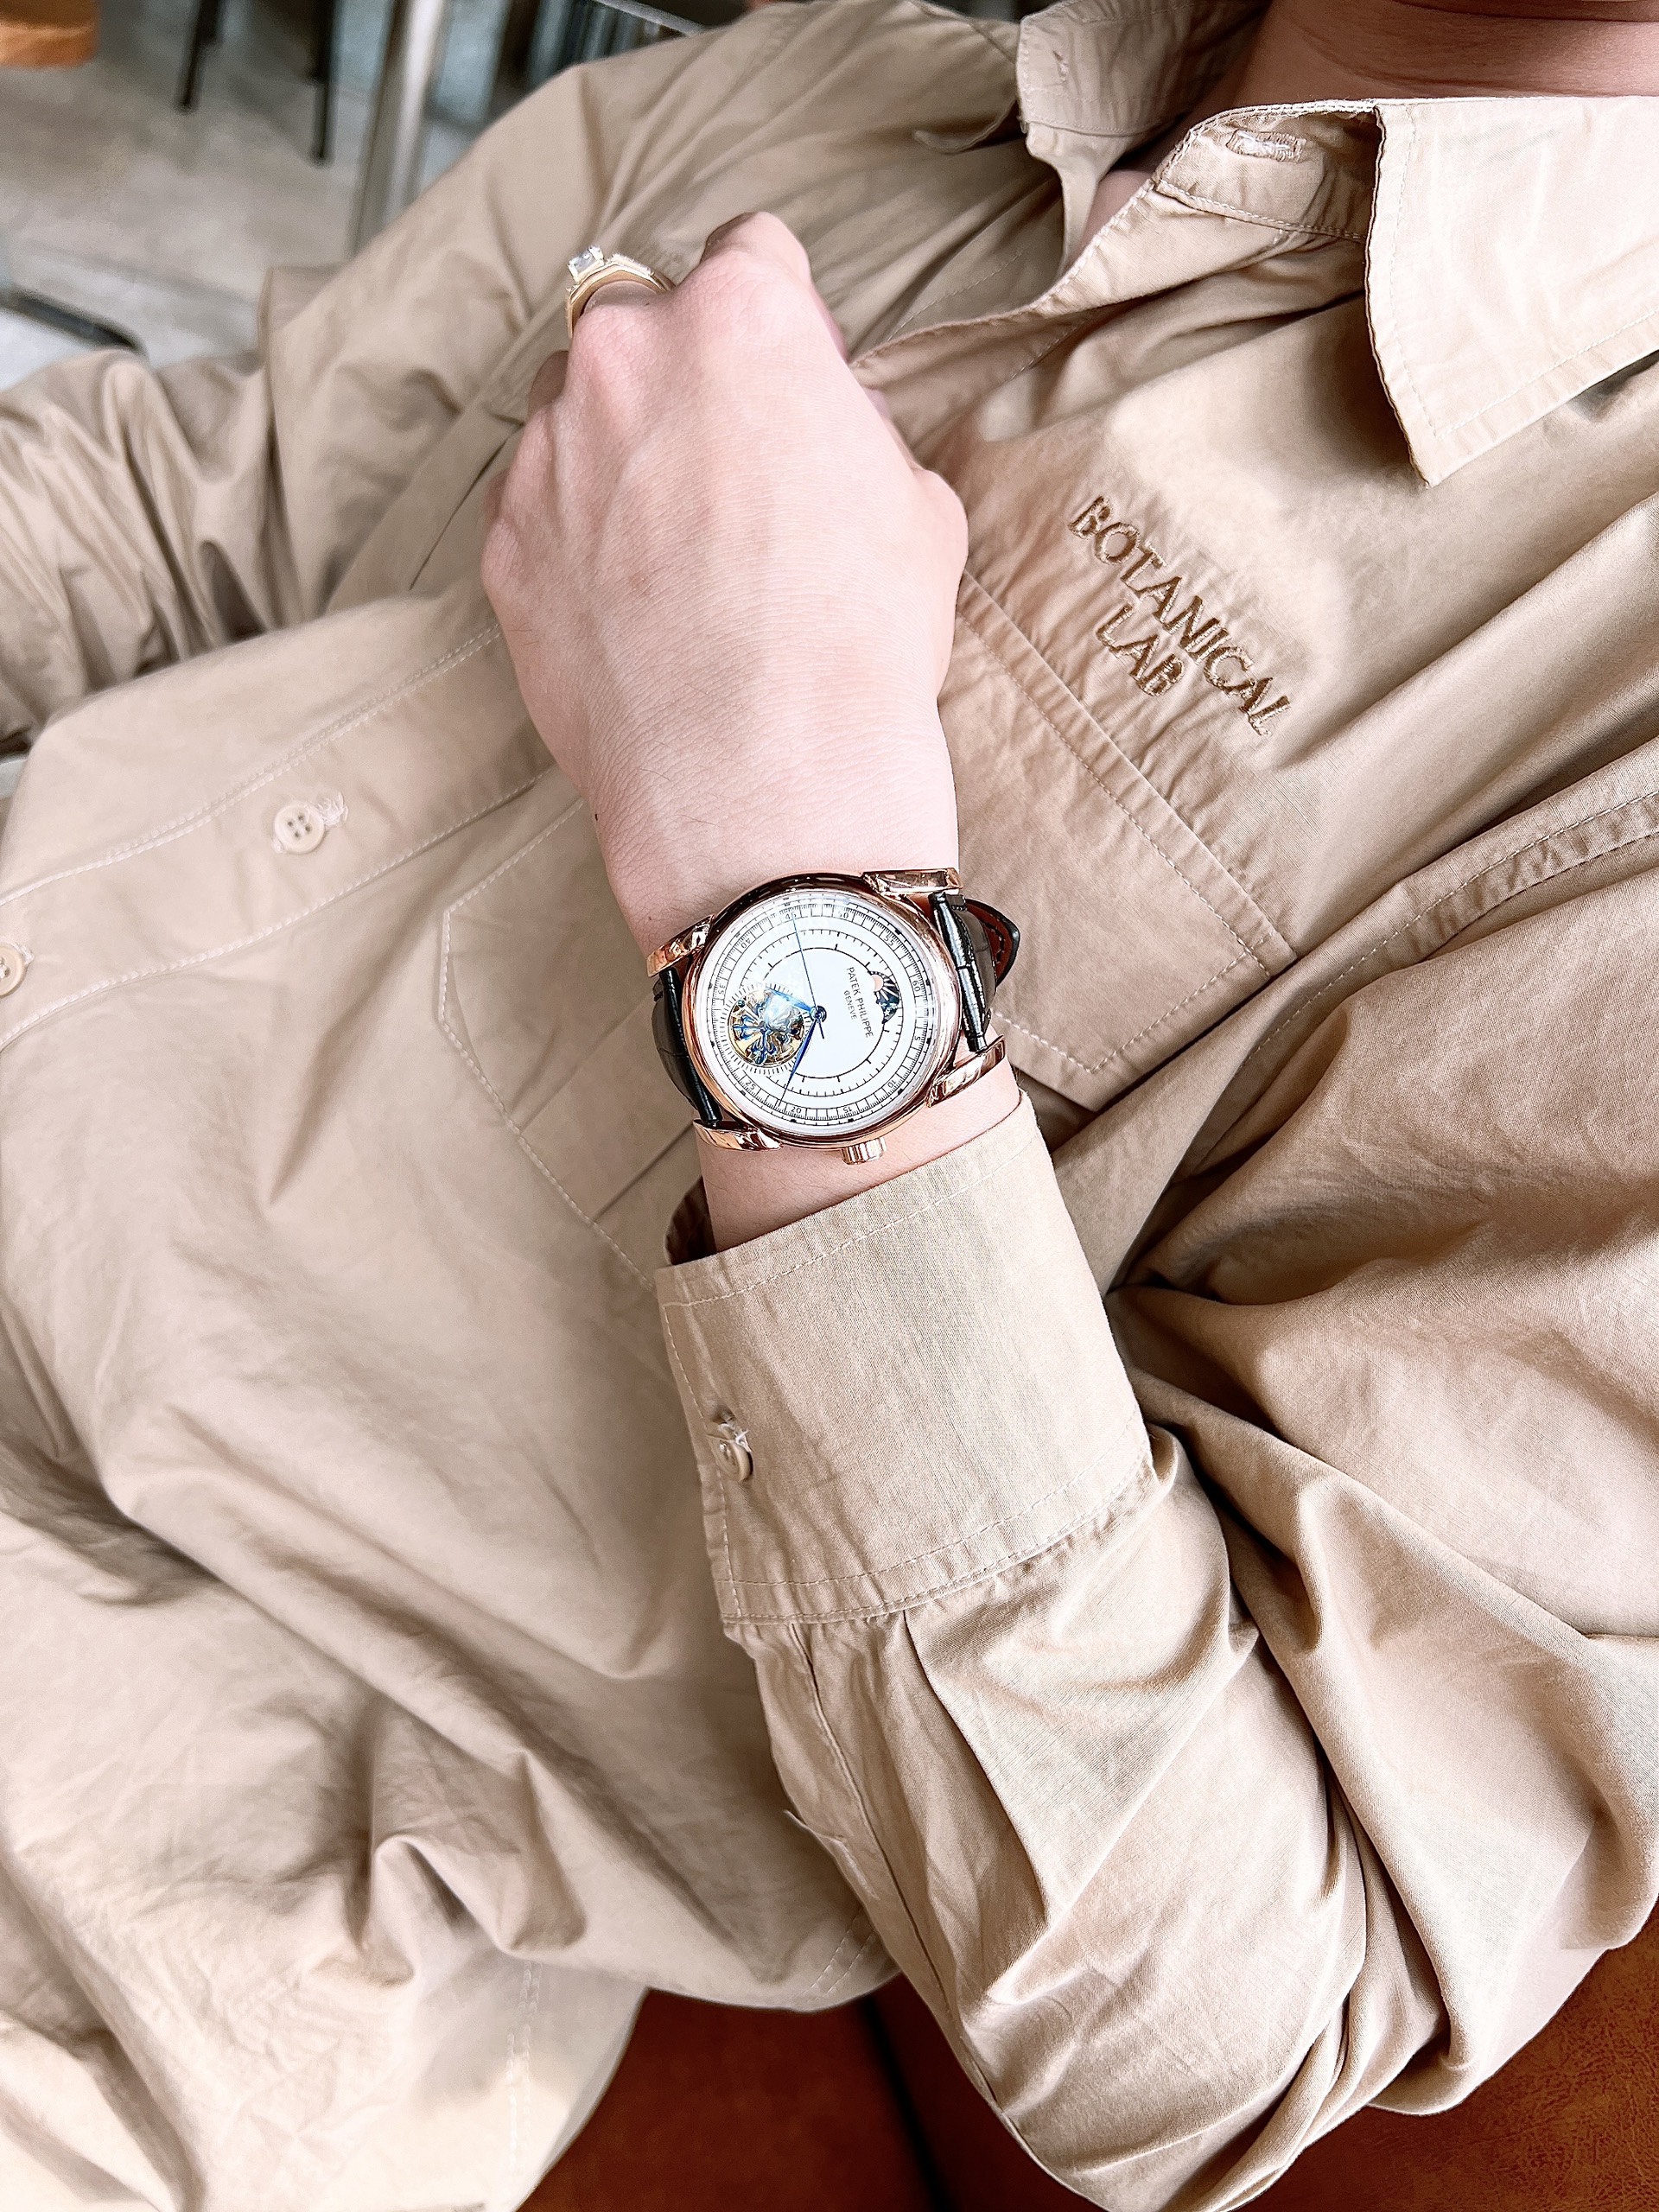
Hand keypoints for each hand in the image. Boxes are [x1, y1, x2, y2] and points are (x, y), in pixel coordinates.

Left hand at [481, 213, 968, 958]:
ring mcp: (547, 450)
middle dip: (678, 378)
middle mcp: (624, 355)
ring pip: (574, 410)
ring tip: (672, 552)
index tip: (783, 379)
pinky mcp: (501, 543)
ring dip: (613, 450)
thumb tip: (817, 424)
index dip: (778, 321)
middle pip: (641, 320)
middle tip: (726, 472)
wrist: (763, 787)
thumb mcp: (915, 504)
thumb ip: (848, 425)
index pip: (750, 252)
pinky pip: (537, 506)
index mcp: (741, 316)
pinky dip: (572, 536)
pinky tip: (630, 609)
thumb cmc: (857, 647)